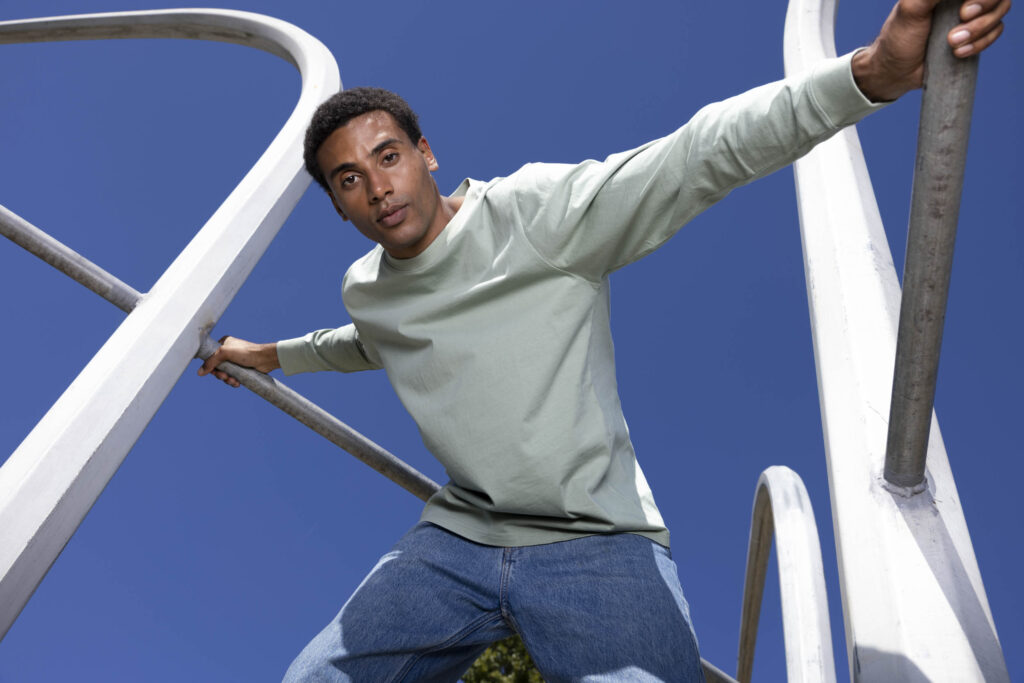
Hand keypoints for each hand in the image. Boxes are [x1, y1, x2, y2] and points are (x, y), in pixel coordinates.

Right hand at [197, 335, 279, 387]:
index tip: (214, 371)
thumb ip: (211, 361)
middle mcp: (228, 352)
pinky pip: (232, 377)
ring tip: (233, 381)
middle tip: (225, 377)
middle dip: (220, 375)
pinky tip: (237, 383)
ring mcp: (235, 361)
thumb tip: (200, 372)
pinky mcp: (241, 369)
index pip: (211, 357)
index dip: (211, 366)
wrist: (265, 359)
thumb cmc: (246, 352)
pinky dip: (233, 381)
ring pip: (225, 374)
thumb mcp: (225, 353)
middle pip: (217, 367)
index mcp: (223, 344)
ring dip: (227, 380)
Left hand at [853, 0, 1010, 101]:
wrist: (896, 72)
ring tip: (952, 43)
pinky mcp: (974, 36)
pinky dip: (980, 43)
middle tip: (960, 21)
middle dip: (982, 11)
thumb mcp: (911, 9)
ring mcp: (970, 16)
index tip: (963, 10)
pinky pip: (995, 32)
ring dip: (979, 30)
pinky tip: (959, 52)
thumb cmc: (898, 38)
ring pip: (998, 13)